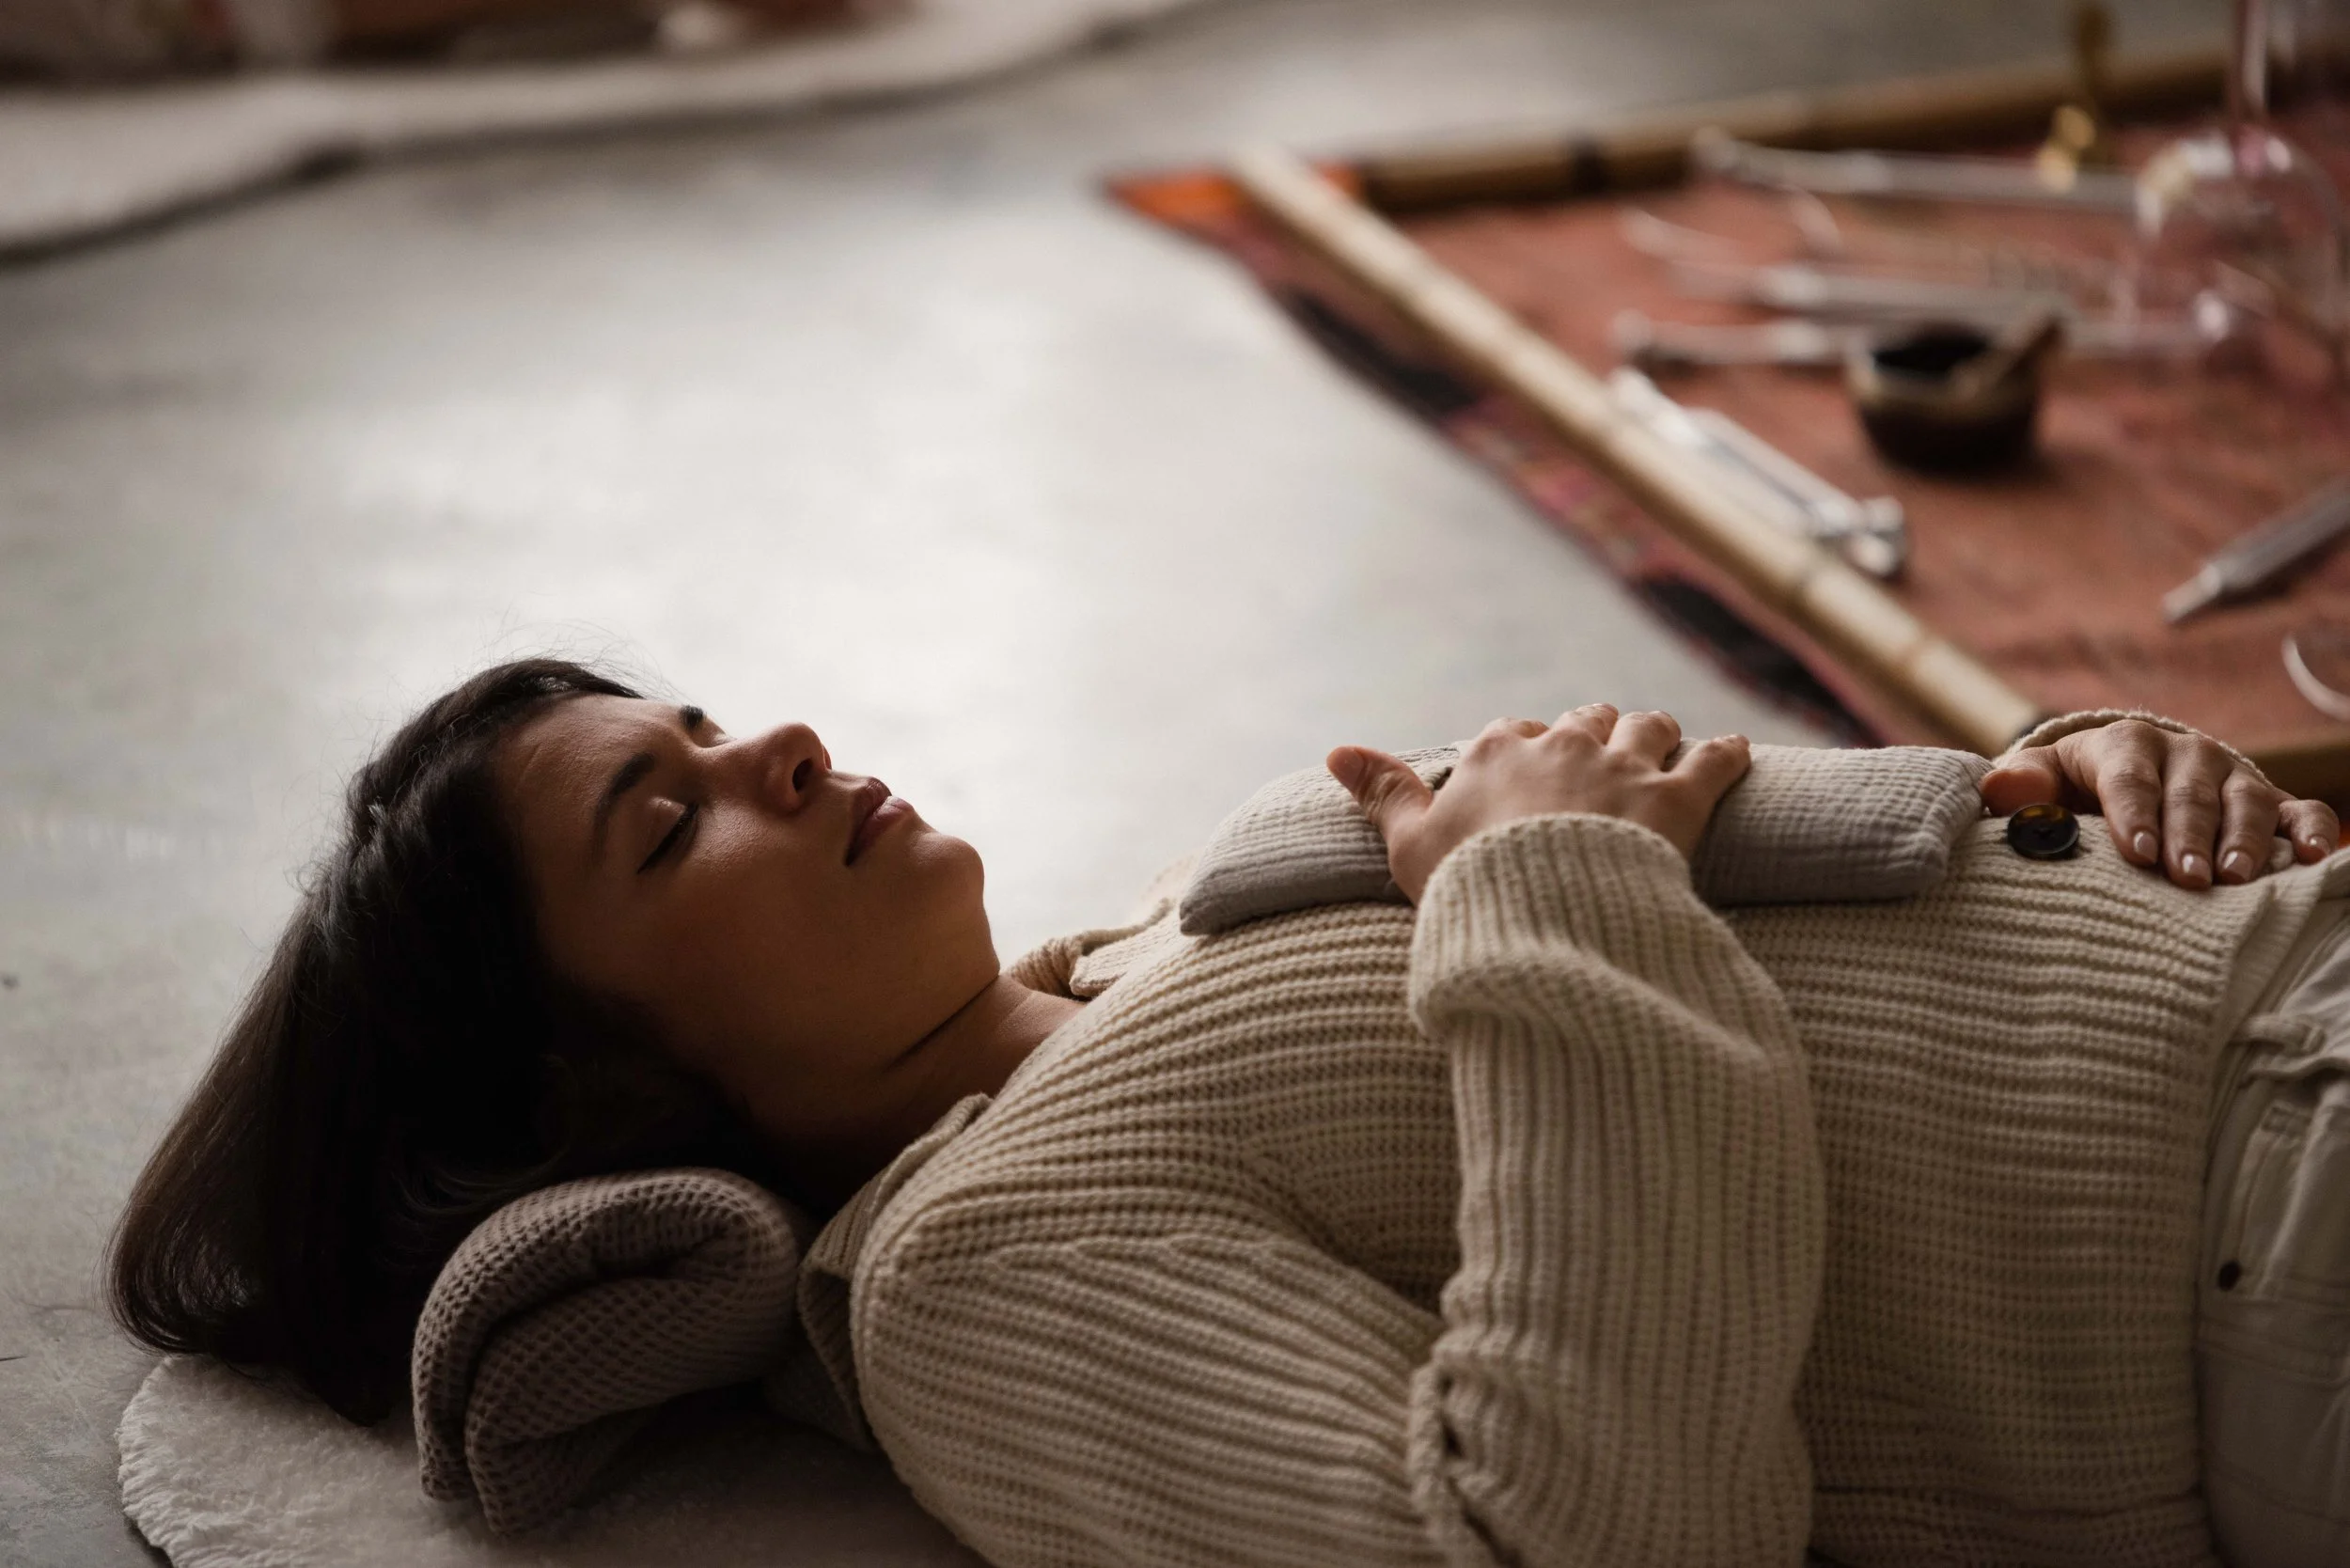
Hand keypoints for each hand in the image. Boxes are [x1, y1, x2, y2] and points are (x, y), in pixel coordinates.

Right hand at [1326, 704, 1751, 903]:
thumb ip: (1381, 794)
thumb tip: (1333, 752)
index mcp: (1494, 753)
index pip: (1507, 734)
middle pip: (1582, 719)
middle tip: (1598, 762)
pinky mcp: (1679, 798)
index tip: (1524, 775)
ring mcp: (1623, 768)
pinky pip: (1715, 759)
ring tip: (1662, 748)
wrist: (1543, 921)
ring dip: (1654, 735)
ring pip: (1648, 726)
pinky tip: (1734, 754)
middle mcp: (1561, 745)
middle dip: (1590, 734)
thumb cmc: (1467, 888)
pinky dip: (1726, 755)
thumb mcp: (1409, 846)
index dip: (1518, 752)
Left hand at [1980, 718, 2337, 888]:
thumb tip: (1999, 790)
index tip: (2136, 853)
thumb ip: (2020, 787)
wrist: (2120, 784)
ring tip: (2236, 879)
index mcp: (2123, 746)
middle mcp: (2184, 755)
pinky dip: (2312, 830)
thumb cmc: (2072, 793)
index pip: (2129, 776)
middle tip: (2186, 877)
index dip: (2134, 812)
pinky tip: (2314, 859)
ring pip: (2246, 802)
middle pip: (2190, 793)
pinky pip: (2299, 811)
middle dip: (2189, 834)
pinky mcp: (2270, 801)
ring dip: (2245, 839)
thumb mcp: (2042, 782)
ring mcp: (2231, 777)